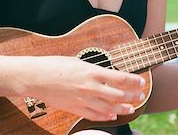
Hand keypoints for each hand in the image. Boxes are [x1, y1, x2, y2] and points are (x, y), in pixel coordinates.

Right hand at [27, 56, 144, 121]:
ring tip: (131, 108)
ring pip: (108, 108)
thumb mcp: (78, 61)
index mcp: (92, 72)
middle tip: (141, 96)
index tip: (142, 81)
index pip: (119, 78)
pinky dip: (106, 117)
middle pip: (118, 95)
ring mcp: (82, 100)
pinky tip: (112, 116)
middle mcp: (90, 87)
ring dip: (122, 109)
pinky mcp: (75, 109)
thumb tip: (106, 75)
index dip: (133, 81)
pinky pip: (94, 115)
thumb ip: (93, 70)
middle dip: (132, 96)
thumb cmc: (55, 65)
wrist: (36, 78)